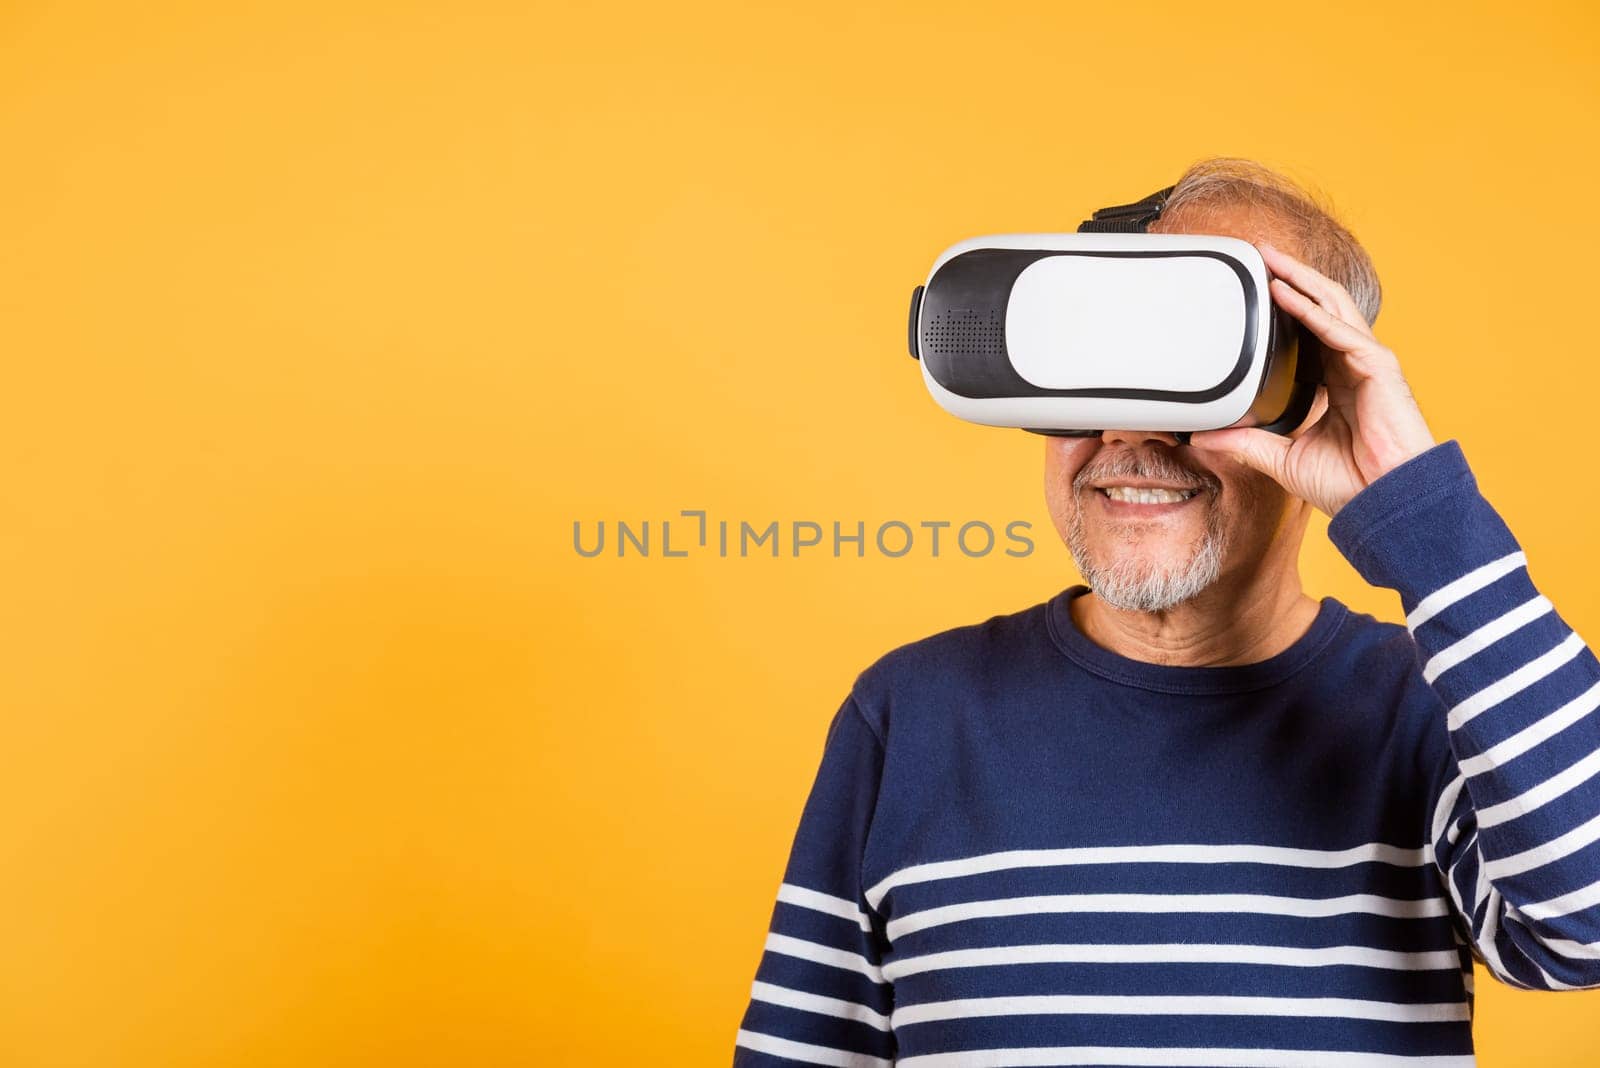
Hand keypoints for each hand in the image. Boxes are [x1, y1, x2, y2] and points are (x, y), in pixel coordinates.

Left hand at [1187, 242, 1437, 516]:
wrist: (1384, 503)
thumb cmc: (1348, 483)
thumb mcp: (1281, 458)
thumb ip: (1244, 442)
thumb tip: (1203, 437)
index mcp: (1334, 382)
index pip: (1308, 330)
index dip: (1285, 305)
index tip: (1255, 289)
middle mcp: (1352, 365)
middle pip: (1321, 306)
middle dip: (1292, 277)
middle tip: (1260, 254)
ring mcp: (1368, 363)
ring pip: (1332, 307)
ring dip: (1301, 280)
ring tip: (1271, 259)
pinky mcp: (1378, 368)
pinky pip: (1340, 331)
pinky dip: (1312, 311)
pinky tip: (1287, 295)